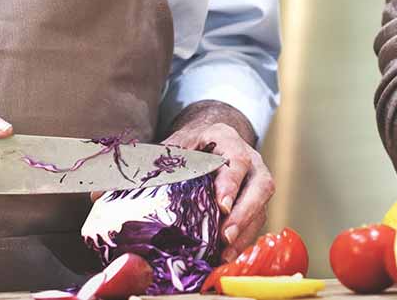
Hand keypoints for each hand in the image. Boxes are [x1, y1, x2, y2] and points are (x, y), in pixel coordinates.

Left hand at [164, 101, 269, 259]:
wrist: (210, 141)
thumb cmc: (190, 146)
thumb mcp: (176, 145)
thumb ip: (162, 161)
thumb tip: (134, 183)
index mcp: (228, 140)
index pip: (236, 160)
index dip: (231, 183)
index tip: (222, 205)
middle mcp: (251, 161)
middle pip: (260, 187)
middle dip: (244, 213)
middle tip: (225, 236)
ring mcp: (257, 183)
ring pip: (261, 208)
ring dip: (244, 233)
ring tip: (225, 254)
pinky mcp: (257, 203)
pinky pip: (256, 223)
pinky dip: (242, 241)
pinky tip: (226, 256)